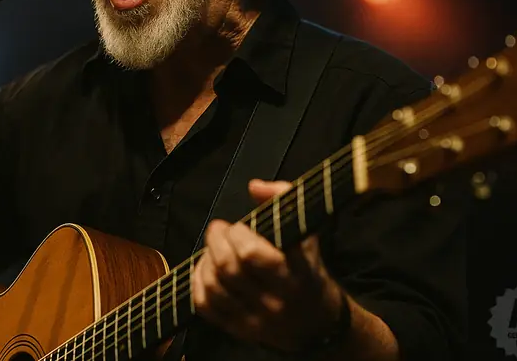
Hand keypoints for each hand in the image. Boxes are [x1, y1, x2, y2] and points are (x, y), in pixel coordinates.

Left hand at [191, 179, 345, 352]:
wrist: (318, 323)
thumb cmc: (308, 269)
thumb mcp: (307, 232)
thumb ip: (284, 199)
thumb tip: (254, 186)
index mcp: (295, 274)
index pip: (255, 254)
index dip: (238, 234)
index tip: (239, 226)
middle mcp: (276, 300)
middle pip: (229, 268)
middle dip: (216, 241)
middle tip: (219, 230)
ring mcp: (256, 319)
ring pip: (215, 287)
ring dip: (206, 260)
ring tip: (213, 249)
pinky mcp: (239, 330)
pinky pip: (206, 306)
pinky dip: (198, 283)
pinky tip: (205, 269)